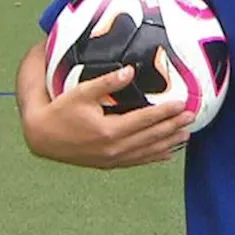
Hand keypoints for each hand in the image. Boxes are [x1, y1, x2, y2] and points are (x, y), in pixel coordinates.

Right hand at [20, 63, 195, 169]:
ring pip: (147, 151)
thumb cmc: (61, 110)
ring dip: (168, 142)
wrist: (42, 137)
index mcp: (109, 130)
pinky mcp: (108, 163)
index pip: (145, 120)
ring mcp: (112, 158)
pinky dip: (154, 156)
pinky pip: (137, 161)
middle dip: (173, 126)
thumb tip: (130, 70)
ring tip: (186, 134)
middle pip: (151, 137)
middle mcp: (114, 148)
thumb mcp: (82, 92)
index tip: (183, 104)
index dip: (166, 112)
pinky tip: (167, 153)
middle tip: (192, 117)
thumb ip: (107, 82)